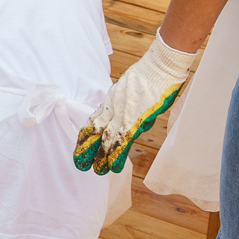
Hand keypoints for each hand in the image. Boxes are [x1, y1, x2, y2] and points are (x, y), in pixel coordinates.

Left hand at [75, 38, 198, 173]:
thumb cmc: (148, 75)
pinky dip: (118, 155)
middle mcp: (113, 109)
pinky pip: (123, 140)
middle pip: (95, 132)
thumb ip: (124, 101)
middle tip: (80, 164)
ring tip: (95, 171)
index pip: (93, 122)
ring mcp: (123, 115)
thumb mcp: (128, 87)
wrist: (158, 67)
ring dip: (101, 157)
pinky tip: (114, 166)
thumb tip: (128, 116)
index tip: (80, 146)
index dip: (86, 136)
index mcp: (111, 102)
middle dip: (87, 149)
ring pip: (107, 139)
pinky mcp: (136, 119)